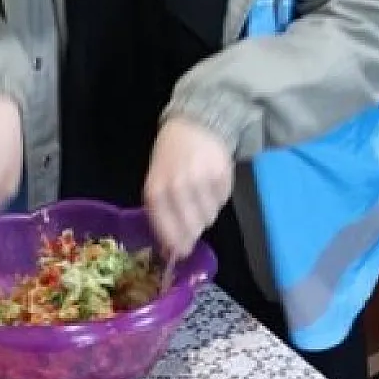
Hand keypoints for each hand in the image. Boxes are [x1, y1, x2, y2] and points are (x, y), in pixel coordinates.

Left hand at [143, 117, 233, 260]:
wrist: (194, 125)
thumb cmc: (171, 157)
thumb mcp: (157, 183)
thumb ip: (162, 214)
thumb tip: (172, 248)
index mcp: (156, 192)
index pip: (168, 230)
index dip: (176, 244)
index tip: (182, 252)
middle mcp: (178, 188)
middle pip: (193, 227)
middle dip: (194, 230)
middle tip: (194, 222)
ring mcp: (201, 181)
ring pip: (210, 217)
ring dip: (207, 212)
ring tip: (201, 195)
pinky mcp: (222, 174)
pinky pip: (223, 201)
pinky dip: (218, 197)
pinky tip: (211, 183)